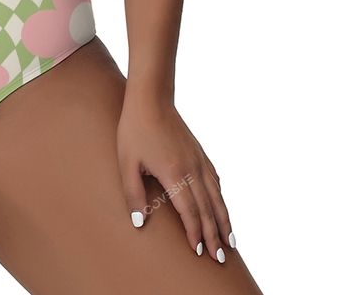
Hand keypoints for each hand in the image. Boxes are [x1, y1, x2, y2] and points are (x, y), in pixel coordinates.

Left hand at [117, 88, 235, 261]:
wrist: (150, 99)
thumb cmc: (134, 130)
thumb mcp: (127, 162)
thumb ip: (133, 193)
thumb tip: (140, 222)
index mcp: (174, 173)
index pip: (189, 211)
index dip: (195, 233)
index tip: (199, 252)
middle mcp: (192, 169)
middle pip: (207, 209)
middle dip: (214, 235)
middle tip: (219, 258)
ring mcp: (199, 160)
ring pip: (216, 196)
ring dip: (223, 220)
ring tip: (230, 241)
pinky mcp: (199, 152)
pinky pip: (215, 180)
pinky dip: (220, 198)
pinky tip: (221, 206)